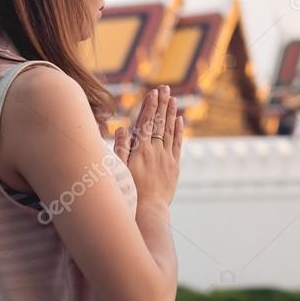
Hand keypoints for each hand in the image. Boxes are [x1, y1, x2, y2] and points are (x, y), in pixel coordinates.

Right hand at [113, 85, 183, 207]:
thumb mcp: (119, 170)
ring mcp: (167, 158)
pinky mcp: (174, 166)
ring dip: (171, 113)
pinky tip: (180, 120)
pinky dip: (179, 131)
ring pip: (169, 131)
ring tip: (173, 99)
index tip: (153, 93)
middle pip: (159, 123)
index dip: (150, 106)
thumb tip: (121, 128)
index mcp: (141, 150)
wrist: (148, 212)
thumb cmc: (129, 192)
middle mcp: (156, 151)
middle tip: (165, 88)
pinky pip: (178, 144)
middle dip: (162, 104)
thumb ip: (120, 148)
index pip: (146, 123)